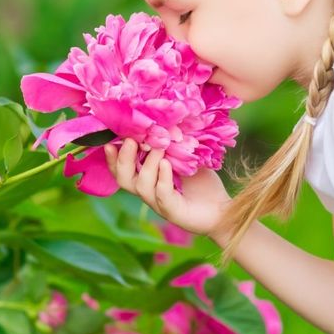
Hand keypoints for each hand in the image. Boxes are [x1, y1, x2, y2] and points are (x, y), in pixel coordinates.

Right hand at [104, 138, 231, 237]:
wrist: (223, 209)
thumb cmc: (203, 184)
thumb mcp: (186, 159)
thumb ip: (173, 145)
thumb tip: (165, 121)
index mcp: (148, 179)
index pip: (122, 170)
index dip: (113, 158)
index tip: (110, 141)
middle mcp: (149, 192)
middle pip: (124, 179)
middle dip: (123, 160)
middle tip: (130, 141)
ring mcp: (159, 203)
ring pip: (142, 186)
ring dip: (148, 164)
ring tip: (158, 148)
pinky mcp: (173, 212)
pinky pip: (162, 195)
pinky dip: (163, 178)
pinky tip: (167, 164)